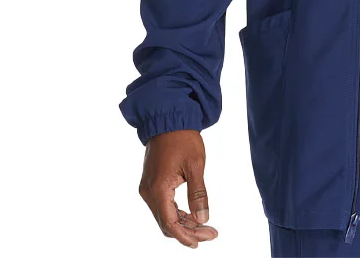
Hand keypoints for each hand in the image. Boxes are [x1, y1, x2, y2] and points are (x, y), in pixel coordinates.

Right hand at [138, 129, 218, 247]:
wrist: (169, 118)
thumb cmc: (183, 138)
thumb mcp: (196, 165)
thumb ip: (198, 194)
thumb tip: (203, 219)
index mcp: (158, 189)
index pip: (170, 223)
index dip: (185, 236)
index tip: (201, 242)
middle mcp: (148, 192)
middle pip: (166, 223)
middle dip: (188, 231)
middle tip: (211, 233)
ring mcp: (148, 188)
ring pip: (164, 216)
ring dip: (183, 223)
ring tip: (206, 226)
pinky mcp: (151, 184)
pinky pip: (163, 206)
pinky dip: (177, 213)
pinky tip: (193, 215)